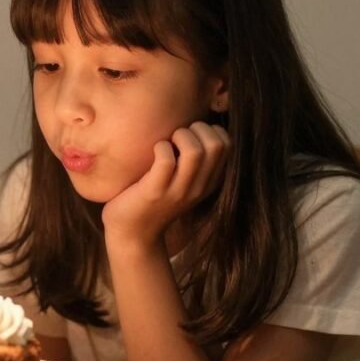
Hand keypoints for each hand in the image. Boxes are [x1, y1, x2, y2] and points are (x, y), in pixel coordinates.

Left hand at [101, 122, 229, 248]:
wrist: (132, 235)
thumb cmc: (152, 199)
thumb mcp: (182, 182)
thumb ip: (192, 161)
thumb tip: (192, 125)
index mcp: (208, 182)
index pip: (227, 145)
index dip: (210, 130)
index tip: (190, 134)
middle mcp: (198, 187)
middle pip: (217, 145)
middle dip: (197, 128)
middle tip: (177, 136)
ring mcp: (177, 191)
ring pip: (195, 152)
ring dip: (179, 136)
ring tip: (167, 142)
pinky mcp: (154, 192)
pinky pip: (165, 161)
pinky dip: (159, 148)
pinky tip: (152, 152)